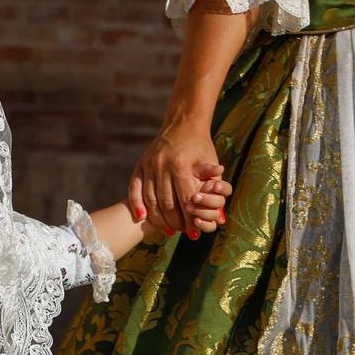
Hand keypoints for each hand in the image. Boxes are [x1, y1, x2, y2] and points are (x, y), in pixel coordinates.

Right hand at [130, 122, 225, 237]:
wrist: (183, 122)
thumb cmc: (201, 145)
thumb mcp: (211, 163)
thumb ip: (213, 190)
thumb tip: (220, 218)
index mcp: (181, 164)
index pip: (185, 199)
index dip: (189, 218)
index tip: (194, 231)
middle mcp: (162, 164)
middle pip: (166, 202)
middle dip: (175, 221)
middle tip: (182, 232)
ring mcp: (149, 164)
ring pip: (150, 199)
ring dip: (157, 218)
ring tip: (167, 230)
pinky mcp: (140, 164)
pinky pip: (134, 188)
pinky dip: (137, 204)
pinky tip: (141, 218)